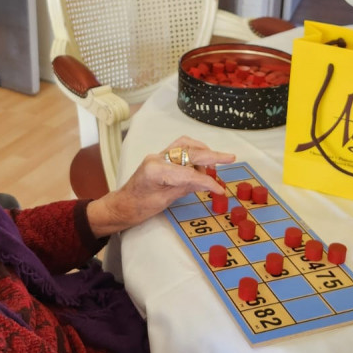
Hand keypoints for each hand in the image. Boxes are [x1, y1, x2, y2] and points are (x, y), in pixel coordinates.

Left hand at [86, 137, 234, 236]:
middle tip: (231, 157)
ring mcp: (158, 155)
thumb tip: (207, 183)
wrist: (122, 206)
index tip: (220, 189)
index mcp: (156, 169)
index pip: (188, 173)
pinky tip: (202, 163)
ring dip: (203, 151)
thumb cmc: (138, 208)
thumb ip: (185, 188)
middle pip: (190, 153)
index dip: (207, 181)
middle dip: (212, 156)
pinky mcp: (160, 157)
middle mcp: (157, 157)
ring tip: (216, 163)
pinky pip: (180, 148)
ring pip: (185, 145)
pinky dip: (194, 152)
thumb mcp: (164, 201)